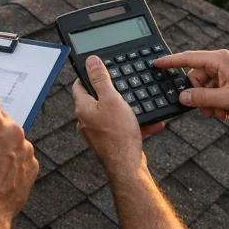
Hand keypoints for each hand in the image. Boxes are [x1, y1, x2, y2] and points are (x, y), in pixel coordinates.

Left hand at [71, 56, 164, 177]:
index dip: (88, 75)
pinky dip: (133, 124)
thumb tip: (91, 62)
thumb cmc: (118, 135)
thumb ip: (101, 80)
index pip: (79, 85)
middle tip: (123, 87)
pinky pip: (121, 128)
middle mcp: (86, 121)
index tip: (98, 69)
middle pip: (95, 99)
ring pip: (111, 114)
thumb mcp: (111, 99)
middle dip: (111, 93)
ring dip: (126, 109)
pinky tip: (150, 123)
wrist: (127, 166)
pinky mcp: (109, 142)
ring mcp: (97, 133)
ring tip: (140, 106)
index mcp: (83, 108)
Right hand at [155, 50, 228, 119]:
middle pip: (197, 77)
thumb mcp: (226, 99)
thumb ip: (201, 98)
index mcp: (219, 60)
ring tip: (221, 114)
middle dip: (199, 96)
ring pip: (207, 86)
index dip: (170, 62)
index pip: (188, 58)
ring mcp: (228, 70)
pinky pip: (217, 89)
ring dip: (210, 102)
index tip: (155, 64)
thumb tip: (182, 97)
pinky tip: (227, 112)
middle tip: (207, 112)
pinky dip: (218, 101)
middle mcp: (222, 62)